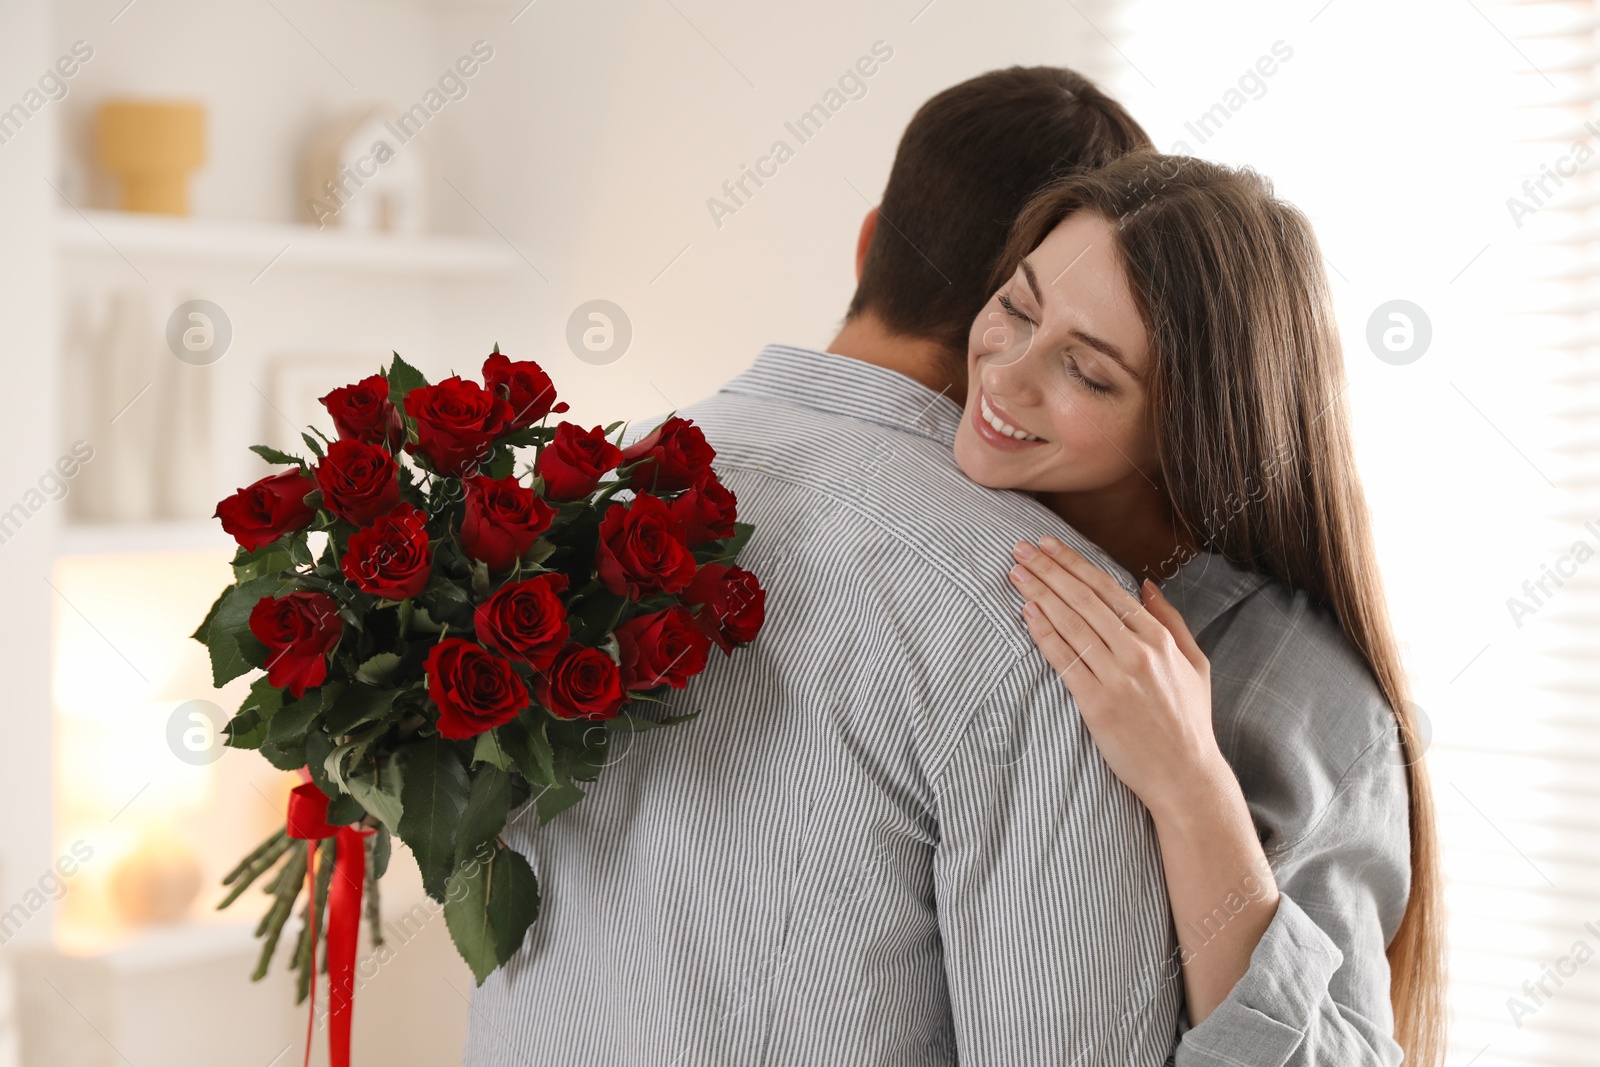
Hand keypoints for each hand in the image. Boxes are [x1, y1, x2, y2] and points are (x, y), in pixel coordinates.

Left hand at [1008, 536, 1222, 815]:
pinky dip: (1045, 634)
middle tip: (1021, 548)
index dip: (1075, 564)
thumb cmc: (1189, 721)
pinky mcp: (1098, 705)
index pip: (1108, 590)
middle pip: (1084, 600)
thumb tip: (1146, 584)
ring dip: (1040, 594)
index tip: (1049, 545)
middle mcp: (1138, 652)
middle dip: (1050, 570)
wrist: (1185, 776)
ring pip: (1072, 625)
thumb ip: (1170, 620)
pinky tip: (1027, 613)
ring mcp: (1118, 678)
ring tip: (1016, 573)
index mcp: (1159, 639)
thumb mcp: (1194, 663)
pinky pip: (1065, 661)